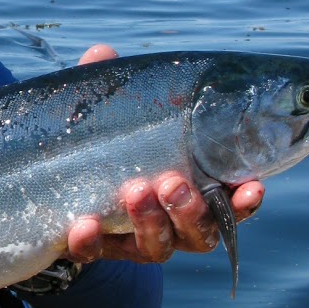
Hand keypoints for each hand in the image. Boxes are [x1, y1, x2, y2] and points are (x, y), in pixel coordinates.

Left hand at [63, 44, 264, 265]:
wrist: (56, 186)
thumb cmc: (104, 141)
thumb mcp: (109, 112)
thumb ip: (112, 86)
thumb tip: (102, 52)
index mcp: (191, 189)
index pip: (230, 204)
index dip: (244, 201)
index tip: (252, 186)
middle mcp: (171, 223)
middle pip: (199, 233)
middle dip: (191, 210)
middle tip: (173, 182)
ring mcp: (135, 240)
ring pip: (159, 248)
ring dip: (151, 222)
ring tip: (136, 190)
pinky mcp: (96, 250)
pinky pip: (97, 255)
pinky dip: (92, 243)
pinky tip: (84, 225)